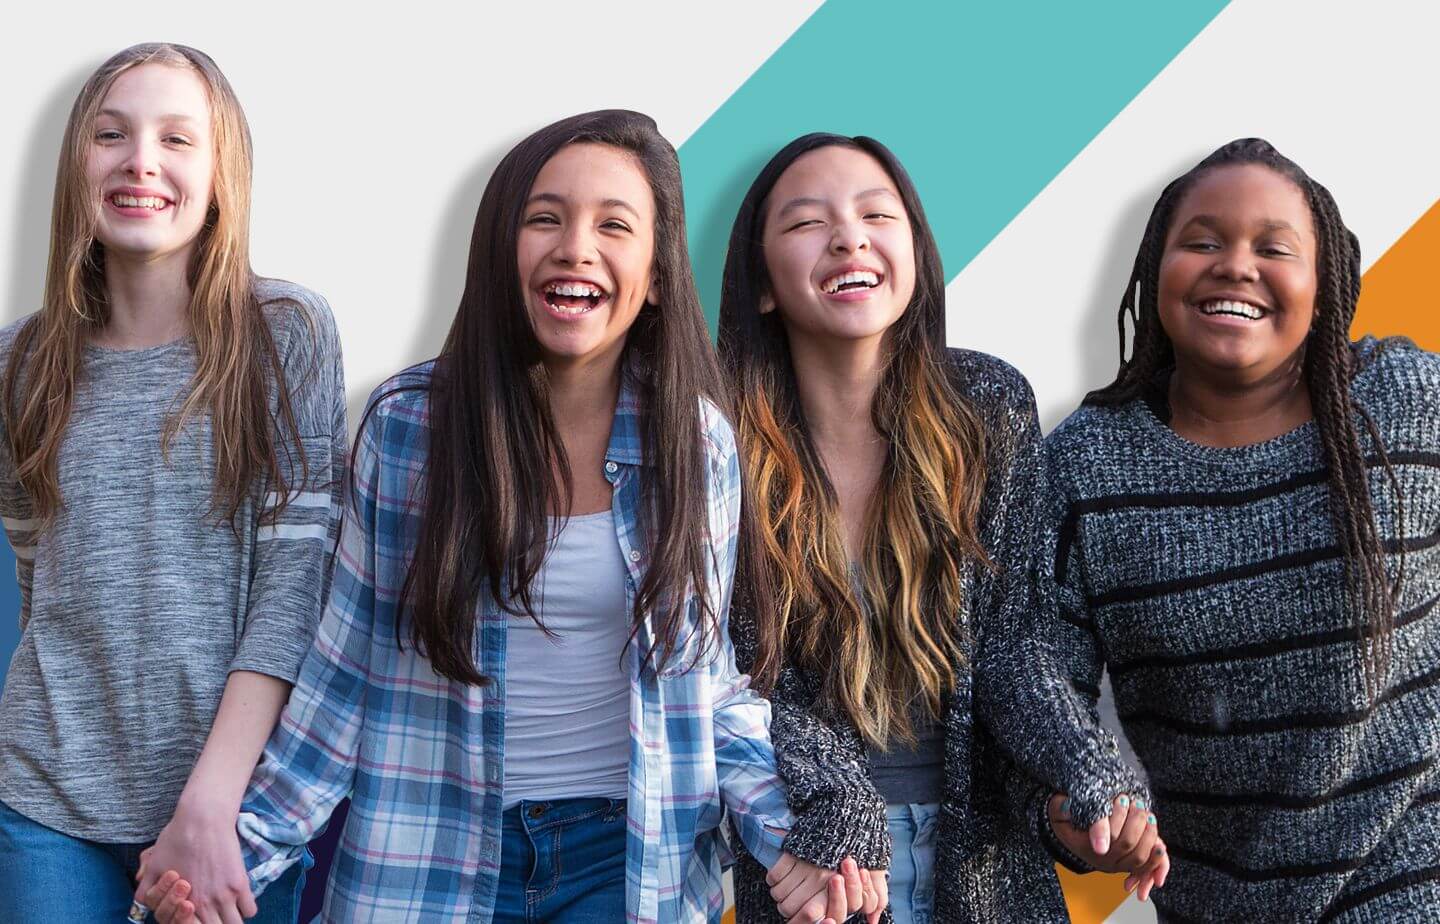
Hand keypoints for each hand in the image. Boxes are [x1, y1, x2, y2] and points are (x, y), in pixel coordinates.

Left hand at [135, 799, 255, 923]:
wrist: (202, 818)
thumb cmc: (176, 838)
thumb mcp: (154, 866)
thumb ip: (146, 890)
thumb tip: (142, 904)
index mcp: (181, 903)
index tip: (198, 918)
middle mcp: (203, 903)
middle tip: (213, 917)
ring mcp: (224, 894)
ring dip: (231, 919)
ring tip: (227, 910)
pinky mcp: (240, 882)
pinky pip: (250, 909)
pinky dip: (246, 908)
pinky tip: (239, 898)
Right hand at [767, 853, 879, 922]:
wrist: (848, 810)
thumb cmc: (862, 845)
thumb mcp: (875, 872)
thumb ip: (876, 900)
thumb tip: (873, 921)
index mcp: (839, 885)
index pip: (813, 914)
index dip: (803, 917)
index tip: (806, 913)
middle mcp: (820, 877)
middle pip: (790, 907)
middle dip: (788, 908)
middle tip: (792, 902)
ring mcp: (804, 864)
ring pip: (779, 894)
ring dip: (780, 894)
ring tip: (787, 889)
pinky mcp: (791, 851)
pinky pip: (773, 876)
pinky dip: (773, 879)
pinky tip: (781, 877)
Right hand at [1047, 793, 1168, 901]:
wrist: (1072, 832)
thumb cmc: (1068, 818)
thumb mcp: (1059, 810)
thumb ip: (1062, 808)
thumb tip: (1068, 806)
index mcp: (1085, 846)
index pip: (1106, 835)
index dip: (1117, 817)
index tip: (1120, 798)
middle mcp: (1102, 860)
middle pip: (1126, 844)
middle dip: (1136, 820)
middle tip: (1135, 802)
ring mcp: (1117, 865)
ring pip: (1139, 856)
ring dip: (1148, 833)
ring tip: (1146, 813)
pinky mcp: (1129, 865)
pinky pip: (1146, 868)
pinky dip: (1157, 860)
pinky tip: (1161, 847)